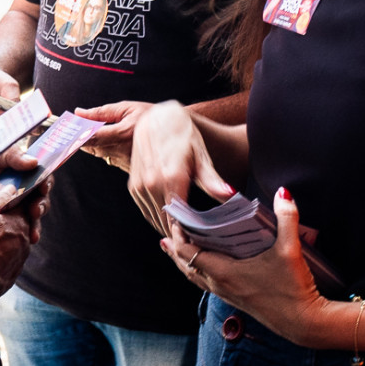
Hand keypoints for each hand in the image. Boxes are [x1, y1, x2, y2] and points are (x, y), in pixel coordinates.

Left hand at [73, 100, 156, 172]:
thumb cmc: (152, 117)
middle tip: (78, 127)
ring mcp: (126, 162)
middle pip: (92, 148)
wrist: (174, 132)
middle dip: (83, 138)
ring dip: (96, 144)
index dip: (75, 136)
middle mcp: (123, 151)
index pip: (92, 138)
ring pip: (100, 154)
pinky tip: (117, 141)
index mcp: (123, 133)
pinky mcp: (129, 169)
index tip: (65, 133)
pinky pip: (110, 159)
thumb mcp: (126, 108)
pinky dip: (108, 150)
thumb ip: (100, 112)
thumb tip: (79, 113)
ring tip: (105, 130)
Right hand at [127, 101, 234, 234]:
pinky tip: (170, 222)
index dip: (187, 237)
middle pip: (166, 223)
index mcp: (171, 180)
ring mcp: (140, 186)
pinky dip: (157, 218)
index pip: (178, 221)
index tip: (199, 246)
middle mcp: (152, 185)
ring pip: (155, 218)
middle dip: (179, 236)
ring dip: (167, 228)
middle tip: (196, 246)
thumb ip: (212, 180)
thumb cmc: (183, 135)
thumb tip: (230, 195)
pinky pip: (146, 210)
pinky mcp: (134, 186)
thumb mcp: (201, 156)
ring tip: (185, 238)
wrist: (155, 119)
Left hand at [160, 189, 330, 345]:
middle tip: (166, 231)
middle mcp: (220, 285)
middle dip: (174, 248)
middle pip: (185, 265)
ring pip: (194, 276)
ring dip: (183, 261)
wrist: (303, 323)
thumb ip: (287, 219)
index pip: (188, 252)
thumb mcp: (290, 250)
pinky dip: (197, 271)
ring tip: (174, 248)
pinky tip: (204, 265)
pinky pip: (206, 283)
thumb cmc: (293, 289)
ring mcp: (226, 294)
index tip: (175, 218)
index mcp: (225, 273)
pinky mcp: (235, 300)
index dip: (177, 236)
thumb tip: (284, 193)